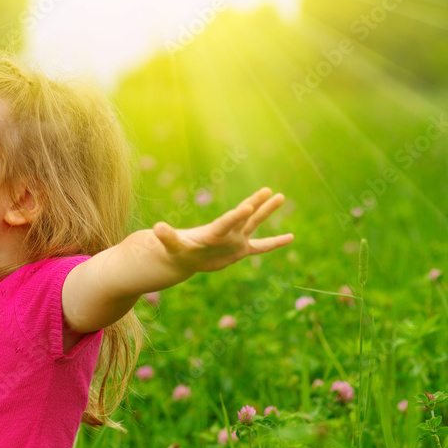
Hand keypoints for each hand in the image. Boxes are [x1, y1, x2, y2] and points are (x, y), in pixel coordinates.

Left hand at [152, 187, 293, 273]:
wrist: (185, 256)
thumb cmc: (178, 250)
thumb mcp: (172, 245)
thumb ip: (167, 236)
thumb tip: (156, 228)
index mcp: (213, 232)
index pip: (226, 223)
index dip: (235, 216)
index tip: (246, 206)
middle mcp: (228, 233)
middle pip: (245, 216)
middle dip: (256, 205)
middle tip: (268, 190)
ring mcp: (236, 240)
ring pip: (255, 223)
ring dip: (267, 211)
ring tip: (280, 196)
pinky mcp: (240, 250)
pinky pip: (262, 247)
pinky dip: (275, 243)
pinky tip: (290, 237)